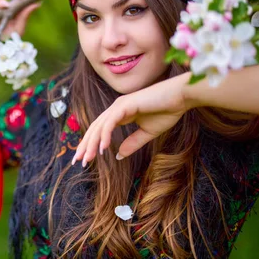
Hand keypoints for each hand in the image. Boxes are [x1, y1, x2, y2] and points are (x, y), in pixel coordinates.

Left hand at [71, 73, 191, 166]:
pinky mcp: (125, 105)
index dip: (91, 144)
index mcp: (119, 114)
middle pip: (95, 129)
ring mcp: (119, 105)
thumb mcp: (147, 133)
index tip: (84, 159)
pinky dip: (105, 135)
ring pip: (99, 126)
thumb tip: (118, 156)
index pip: (100, 130)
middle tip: (78, 161)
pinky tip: (102, 148)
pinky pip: (111, 122)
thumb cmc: (167, 111)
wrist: (181, 97)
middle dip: (85, 145)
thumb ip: (132, 143)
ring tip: (87, 159)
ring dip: (92, 143)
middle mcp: (115, 109)